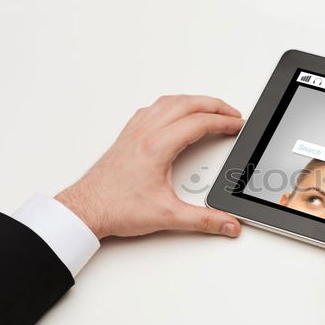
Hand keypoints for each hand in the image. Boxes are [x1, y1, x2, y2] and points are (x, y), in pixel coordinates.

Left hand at [55, 95, 244, 239]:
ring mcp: (135, 131)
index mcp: (158, 146)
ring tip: (210, 108)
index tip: (238, 125)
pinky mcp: (127, 136)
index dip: (224, 122)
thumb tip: (228, 223)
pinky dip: (172, 105)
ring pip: (169, 102)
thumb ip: (204, 220)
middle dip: (215, 106)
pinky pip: (153, 108)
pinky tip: (175, 112)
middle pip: (187, 104)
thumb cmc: (116, 208)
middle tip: (232, 114)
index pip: (199, 123)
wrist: (85, 209)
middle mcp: (146, 133)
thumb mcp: (168, 216)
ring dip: (194, 101)